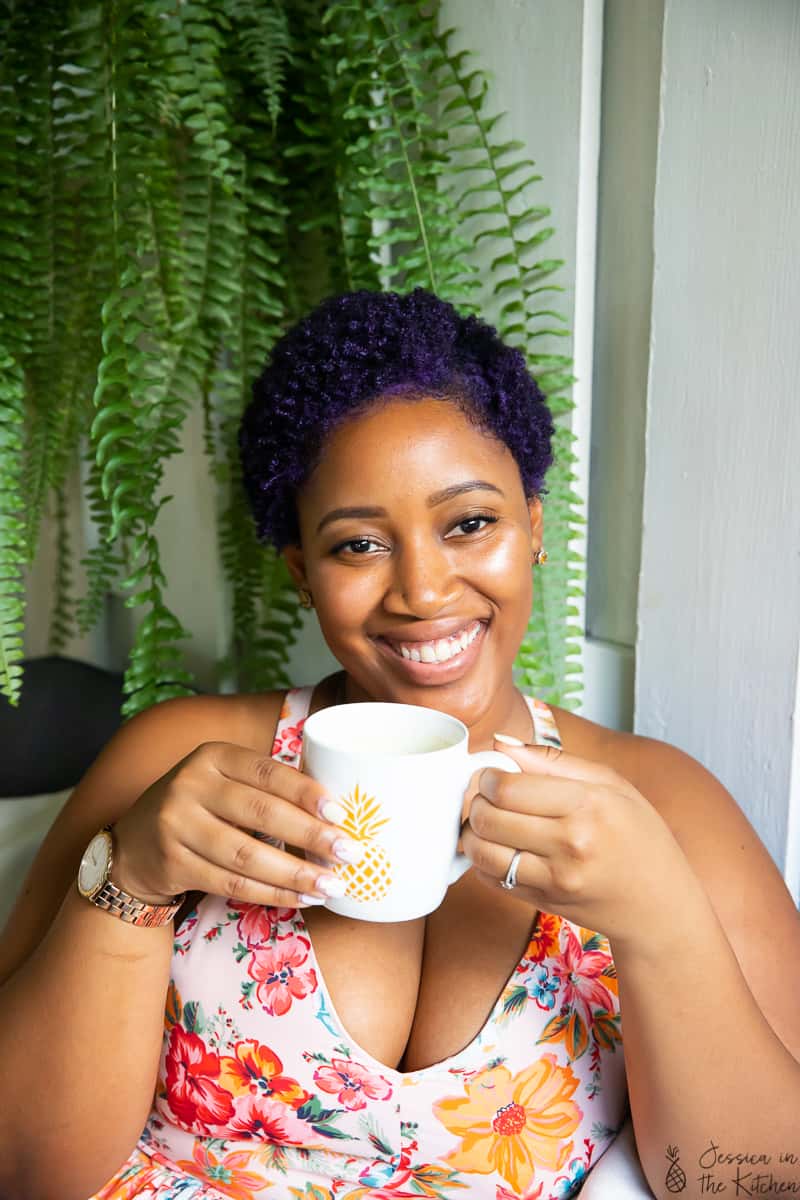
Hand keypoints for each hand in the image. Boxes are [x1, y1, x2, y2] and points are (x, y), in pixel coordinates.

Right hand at [112, 743, 361, 908]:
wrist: (134, 845)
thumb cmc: (199, 808)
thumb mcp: (222, 781)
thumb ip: (265, 787)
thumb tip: (334, 810)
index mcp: (212, 756)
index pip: (267, 772)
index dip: (306, 792)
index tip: (340, 812)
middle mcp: (190, 785)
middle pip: (261, 813)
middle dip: (310, 836)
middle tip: (348, 852)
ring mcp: (176, 825)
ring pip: (247, 855)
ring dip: (295, 874)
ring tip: (331, 884)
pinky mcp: (173, 864)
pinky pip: (232, 883)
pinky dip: (271, 893)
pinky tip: (300, 897)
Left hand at [462, 736, 693, 948]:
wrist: (660, 905)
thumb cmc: (640, 837)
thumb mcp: (612, 785)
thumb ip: (552, 761)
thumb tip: (500, 743)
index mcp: (587, 805)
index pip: (508, 787)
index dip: (489, 777)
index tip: (495, 775)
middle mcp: (569, 844)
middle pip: (488, 818)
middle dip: (477, 802)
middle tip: (488, 797)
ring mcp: (554, 879)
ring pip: (481, 852)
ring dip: (473, 833)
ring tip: (490, 822)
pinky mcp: (542, 902)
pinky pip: (490, 878)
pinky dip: (484, 860)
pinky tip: (501, 848)